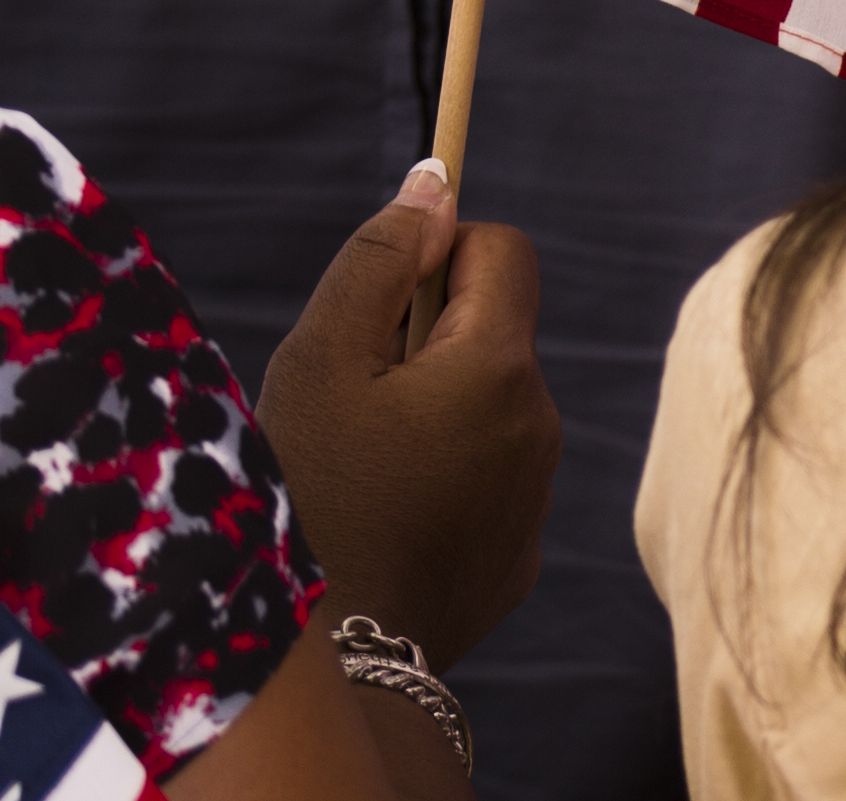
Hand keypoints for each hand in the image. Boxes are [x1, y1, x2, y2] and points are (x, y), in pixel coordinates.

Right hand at [258, 163, 557, 662]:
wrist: (328, 660)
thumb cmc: (307, 496)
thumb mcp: (320, 361)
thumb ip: (379, 260)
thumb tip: (434, 185)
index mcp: (497, 365)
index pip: (502, 250)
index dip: (438, 254)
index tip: (379, 302)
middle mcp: (538, 424)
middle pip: (491, 333)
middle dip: (425, 343)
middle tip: (350, 400)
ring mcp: (536, 495)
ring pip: (486, 411)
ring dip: (432, 414)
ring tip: (360, 469)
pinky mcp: (518, 555)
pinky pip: (486, 483)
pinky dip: (442, 482)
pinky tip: (386, 522)